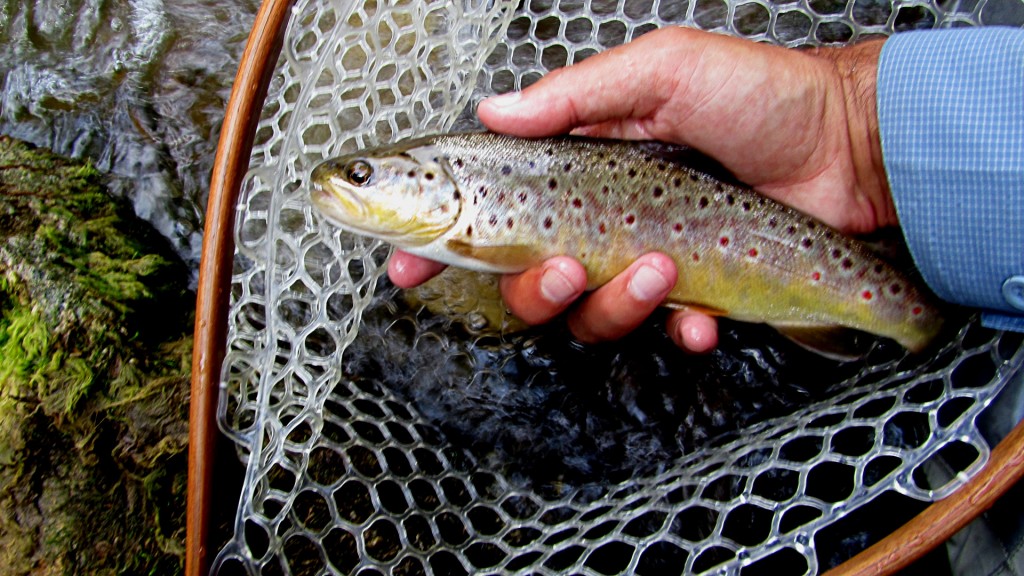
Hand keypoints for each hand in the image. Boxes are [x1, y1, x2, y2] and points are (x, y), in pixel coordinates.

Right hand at [389, 27, 891, 351]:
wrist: (850, 146)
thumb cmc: (761, 95)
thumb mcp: (663, 70)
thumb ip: (576, 95)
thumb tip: (494, 110)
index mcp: (581, 166)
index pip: (493, 210)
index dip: (444, 242)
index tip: (407, 264)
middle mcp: (603, 219)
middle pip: (530, 282)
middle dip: (534, 290)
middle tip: (565, 267)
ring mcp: (646, 262)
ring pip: (590, 317)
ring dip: (615, 306)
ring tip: (664, 269)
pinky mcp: (693, 295)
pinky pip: (662, 335)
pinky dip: (679, 329)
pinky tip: (702, 312)